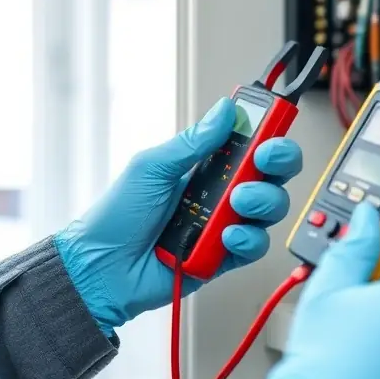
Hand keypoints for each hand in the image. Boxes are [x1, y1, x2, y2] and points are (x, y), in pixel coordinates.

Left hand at [54, 98, 302, 335]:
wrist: (102, 268)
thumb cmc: (117, 216)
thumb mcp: (152, 167)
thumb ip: (193, 142)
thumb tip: (225, 110)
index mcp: (203, 165)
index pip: (249, 142)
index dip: (269, 132)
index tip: (272, 126)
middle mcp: (219, 192)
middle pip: (271, 172)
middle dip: (278, 162)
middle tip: (262, 161)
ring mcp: (223, 224)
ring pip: (270, 207)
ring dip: (262, 200)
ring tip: (236, 203)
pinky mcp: (224, 256)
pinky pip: (255, 246)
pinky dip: (247, 239)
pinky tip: (226, 236)